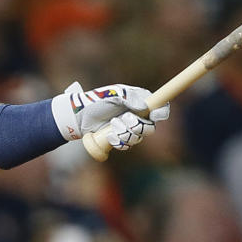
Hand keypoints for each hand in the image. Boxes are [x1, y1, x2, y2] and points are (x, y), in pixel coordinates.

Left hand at [50, 81, 168, 150]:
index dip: (161, 112)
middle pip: (150, 128)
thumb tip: (144, 106)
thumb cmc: (96, 101)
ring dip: (124, 133)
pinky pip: (127, 146)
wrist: (79, 117)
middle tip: (123, 119)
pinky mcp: (121, 139)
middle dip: (137, 126)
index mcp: (140, 101)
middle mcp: (138, 115)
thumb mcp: (112, 95)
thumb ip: (129, 98)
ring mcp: (130, 128)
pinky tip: (108, 136)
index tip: (154, 115)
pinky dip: (118, 142)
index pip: (160, 107)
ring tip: (112, 125)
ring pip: (138, 139)